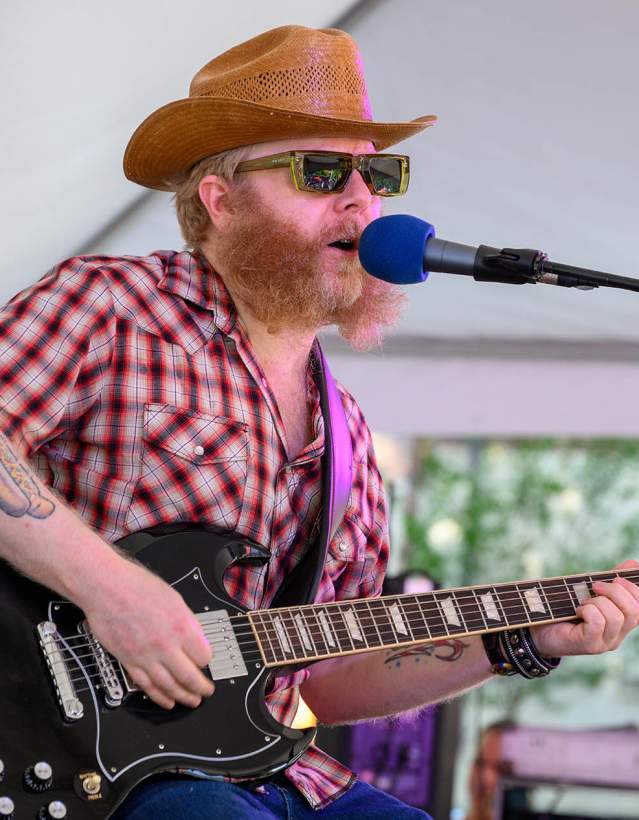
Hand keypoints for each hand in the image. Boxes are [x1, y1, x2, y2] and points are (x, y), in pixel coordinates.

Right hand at [82, 559, 214, 709]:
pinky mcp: (128, 661)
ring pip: (169, 686)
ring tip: (192, 701)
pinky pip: (146, 685)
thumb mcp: (174, 598)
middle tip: (206, 691)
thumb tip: (196, 637)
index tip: (207, 661)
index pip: (204, 656)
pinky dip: (159, 697)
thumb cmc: (136, 585)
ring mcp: (146, 656)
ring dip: (183, 696)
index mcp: (181, 626)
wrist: (106, 587)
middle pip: (189, 676)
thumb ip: (187, 620)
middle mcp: (165, 644)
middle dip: (201, 688)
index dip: (207, 660)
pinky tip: (167, 701)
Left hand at [531, 560, 638, 657]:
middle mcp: (617, 636)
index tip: (615, 578)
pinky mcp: (588, 645)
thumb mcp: (589, 592)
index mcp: (621, 623)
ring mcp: (604, 643)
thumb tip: (634, 564)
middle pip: (634, 611)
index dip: (633, 588)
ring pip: (616, 617)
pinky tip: (577, 610)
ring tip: (583, 602)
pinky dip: (587, 610)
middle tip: (595, 586)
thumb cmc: (564, 610)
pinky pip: (597, 622)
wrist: (538, 630)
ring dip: (597, 602)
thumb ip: (611, 581)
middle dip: (616, 591)